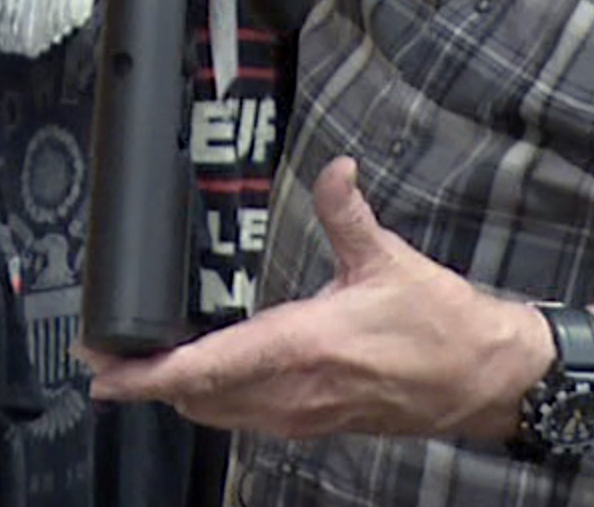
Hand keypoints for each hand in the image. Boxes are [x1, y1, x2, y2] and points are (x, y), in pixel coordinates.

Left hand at [81, 158, 547, 442]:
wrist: (487, 381)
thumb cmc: (443, 327)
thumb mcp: (390, 261)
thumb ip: (349, 213)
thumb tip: (335, 170)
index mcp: (305, 347)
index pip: (210, 367)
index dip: (151, 373)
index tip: (107, 372)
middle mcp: (297, 391)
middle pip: (201, 398)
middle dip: (149, 384)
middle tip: (106, 361)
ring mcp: (306, 414)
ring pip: (222, 414)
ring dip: (179, 395)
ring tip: (142, 371)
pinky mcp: (318, 422)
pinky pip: (250, 419)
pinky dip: (215, 402)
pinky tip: (204, 381)